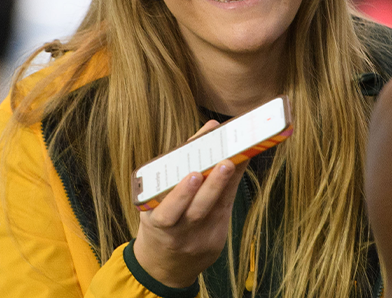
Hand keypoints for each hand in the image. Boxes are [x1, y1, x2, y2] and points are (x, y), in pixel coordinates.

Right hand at [132, 120, 248, 287]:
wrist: (164, 264)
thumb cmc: (162, 216)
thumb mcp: (158, 197)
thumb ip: (181, 162)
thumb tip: (212, 128)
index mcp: (155, 222)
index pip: (168, 209)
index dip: (181, 193)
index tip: (193, 172)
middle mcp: (176, 233)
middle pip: (195, 212)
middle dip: (211, 186)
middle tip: (225, 163)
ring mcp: (197, 240)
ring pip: (213, 213)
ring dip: (223, 187)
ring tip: (231, 166)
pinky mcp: (214, 243)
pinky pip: (223, 215)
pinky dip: (229, 191)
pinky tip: (237, 171)